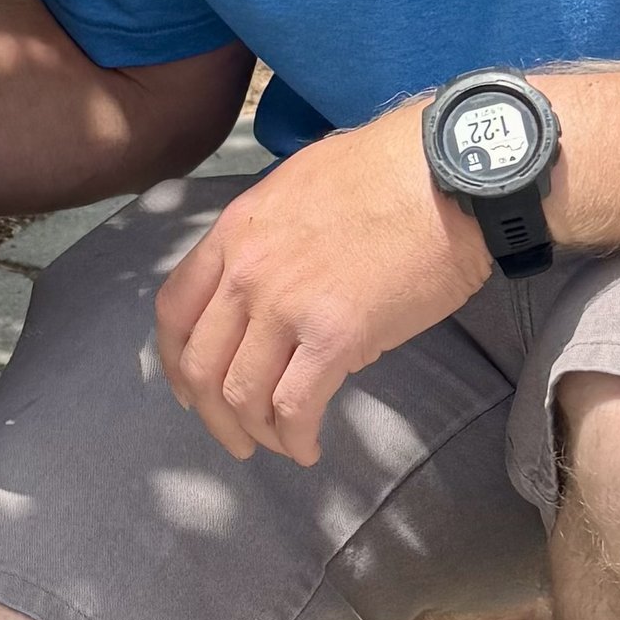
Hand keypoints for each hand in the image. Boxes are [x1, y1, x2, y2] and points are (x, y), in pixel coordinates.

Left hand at [153, 104, 490, 464]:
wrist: (445, 176)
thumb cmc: (388, 172)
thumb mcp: (299, 187)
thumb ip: (269, 239)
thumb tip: (275, 287)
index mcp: (234, 231)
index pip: (174, 310)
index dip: (176, 362)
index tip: (191, 390)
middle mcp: (246, 272)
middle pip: (200, 364)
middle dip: (213, 415)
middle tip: (237, 438)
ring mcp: (285, 305)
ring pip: (242, 394)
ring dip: (257, 432)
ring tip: (282, 445)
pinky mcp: (334, 336)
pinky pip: (294, 406)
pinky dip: (296, 439)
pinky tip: (310, 447)